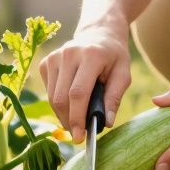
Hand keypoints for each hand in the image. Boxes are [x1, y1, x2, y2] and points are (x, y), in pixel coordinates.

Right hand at [39, 22, 130, 142]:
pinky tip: (71, 101)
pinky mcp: (46, 62)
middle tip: (79, 134)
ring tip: (76, 120)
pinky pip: (48, 91)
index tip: (79, 137)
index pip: (78, 93)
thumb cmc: (114, 56)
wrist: (99, 32)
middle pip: (61, 98)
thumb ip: (114, 98)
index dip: (77, 117)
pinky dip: (58, 103)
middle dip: (69, 121)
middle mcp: (68, 53)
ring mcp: (54, 56)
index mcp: (91, 55)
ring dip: (62, 115)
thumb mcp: (123, 74)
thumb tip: (105, 123)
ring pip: (52, 97)